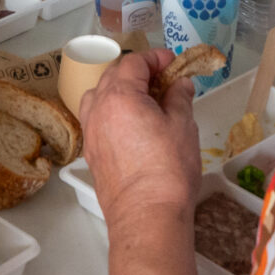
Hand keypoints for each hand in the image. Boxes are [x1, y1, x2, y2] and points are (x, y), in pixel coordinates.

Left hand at [82, 50, 201, 222]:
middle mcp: (98, 110)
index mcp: (119, 96)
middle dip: (138, 72)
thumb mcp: (183, 126)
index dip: (155, 58)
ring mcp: (91, 133)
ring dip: (120, 91)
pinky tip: (133, 125)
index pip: (133, 62)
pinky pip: (98, 121)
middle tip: (164, 79)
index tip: (172, 62)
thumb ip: (179, 98)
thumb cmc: (167, 171)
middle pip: (113, 76)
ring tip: (145, 101)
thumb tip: (180, 85)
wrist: (147, 216)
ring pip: (99, 97)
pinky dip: (113, 113)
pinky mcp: (92, 154)